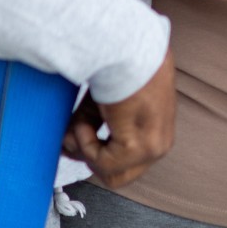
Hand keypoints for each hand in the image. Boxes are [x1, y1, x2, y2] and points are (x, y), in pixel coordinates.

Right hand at [63, 49, 176, 188]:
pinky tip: (84, 120)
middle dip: (90, 160)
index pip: (126, 165)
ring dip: (85, 149)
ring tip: (81, 121)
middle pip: (118, 178)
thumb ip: (89, 129)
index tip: (74, 136)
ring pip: (109, 174)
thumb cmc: (116, 68)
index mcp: (157, 133)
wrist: (125, 49)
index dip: (96, 155)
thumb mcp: (102, 106)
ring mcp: (153, 148)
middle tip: (74, 134)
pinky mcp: (140, 147)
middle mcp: (160, 144)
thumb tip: (66, 149)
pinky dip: (84, 143)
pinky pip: (101, 163)